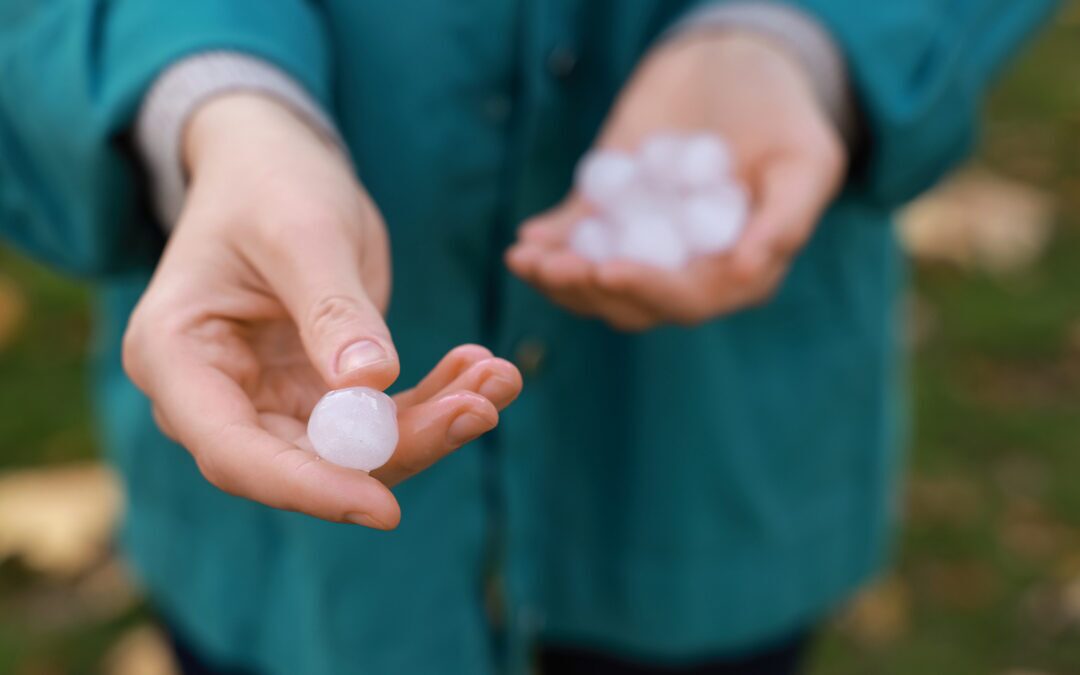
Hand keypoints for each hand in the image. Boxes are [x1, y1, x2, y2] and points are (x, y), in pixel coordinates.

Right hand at [123, 94, 520, 528]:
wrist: (274, 164)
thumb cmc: (270, 184)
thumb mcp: (303, 234)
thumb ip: (332, 310)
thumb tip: (371, 385)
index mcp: (175, 357)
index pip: (234, 451)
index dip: (309, 488)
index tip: (385, 510)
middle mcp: (215, 394)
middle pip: (306, 459)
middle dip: (402, 444)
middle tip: (481, 406)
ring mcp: (268, 398)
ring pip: (355, 448)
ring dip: (432, 421)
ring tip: (499, 379)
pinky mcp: (316, 392)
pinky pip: (380, 416)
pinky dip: (434, 398)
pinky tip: (482, 368)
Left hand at [507, 32, 846, 330]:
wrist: (732, 63)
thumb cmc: (781, 112)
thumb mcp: (805, 158)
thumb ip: (787, 218)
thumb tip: (748, 272)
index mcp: (737, 271)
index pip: (691, 298)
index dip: (649, 291)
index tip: (609, 271)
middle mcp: (686, 269)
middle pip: (633, 301)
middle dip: (589, 288)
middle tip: (554, 266)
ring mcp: (642, 244)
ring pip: (595, 282)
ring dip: (558, 278)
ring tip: (527, 259)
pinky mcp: (608, 217)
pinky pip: (574, 240)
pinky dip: (548, 243)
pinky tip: (524, 241)